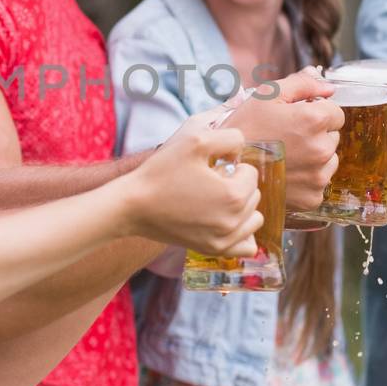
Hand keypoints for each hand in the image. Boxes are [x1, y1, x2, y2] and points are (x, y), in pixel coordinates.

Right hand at [126, 112, 262, 256]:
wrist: (132, 206)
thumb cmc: (161, 171)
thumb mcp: (193, 138)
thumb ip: (228, 134)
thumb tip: (243, 142)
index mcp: (234, 195)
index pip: (251, 172)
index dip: (230, 164)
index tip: (209, 167)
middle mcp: (234, 222)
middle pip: (254, 195)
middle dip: (236, 184)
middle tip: (207, 182)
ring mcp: (224, 240)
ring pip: (253, 217)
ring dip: (241, 206)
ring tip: (215, 200)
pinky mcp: (214, 250)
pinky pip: (247, 246)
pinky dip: (242, 232)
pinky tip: (224, 221)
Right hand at [229, 68, 342, 213]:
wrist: (223, 169)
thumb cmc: (244, 129)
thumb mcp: (267, 95)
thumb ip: (302, 84)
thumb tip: (329, 86)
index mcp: (314, 121)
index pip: (336, 113)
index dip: (316, 112)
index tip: (296, 119)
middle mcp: (322, 150)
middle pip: (332, 136)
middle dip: (315, 135)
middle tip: (286, 138)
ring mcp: (318, 176)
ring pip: (329, 160)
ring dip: (314, 157)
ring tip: (285, 156)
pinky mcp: (312, 198)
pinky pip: (319, 183)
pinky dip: (306, 178)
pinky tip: (285, 173)